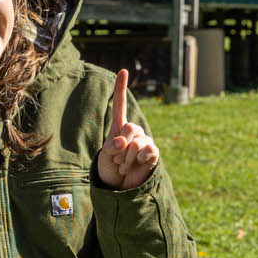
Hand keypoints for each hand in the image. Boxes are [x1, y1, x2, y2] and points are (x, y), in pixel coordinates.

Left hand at [95, 68, 159, 189]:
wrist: (120, 186)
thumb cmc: (109, 168)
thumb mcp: (105, 156)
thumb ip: (112, 146)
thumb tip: (124, 142)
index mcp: (119, 127)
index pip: (121, 105)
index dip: (121, 88)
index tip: (122, 70)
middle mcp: (134, 131)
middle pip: (130, 128)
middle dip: (120, 147)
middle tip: (117, 160)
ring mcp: (145, 141)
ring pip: (137, 143)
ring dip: (127, 159)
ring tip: (124, 167)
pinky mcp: (153, 154)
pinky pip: (149, 150)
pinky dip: (141, 158)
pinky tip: (139, 162)